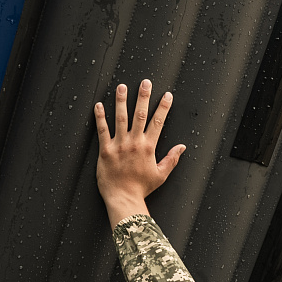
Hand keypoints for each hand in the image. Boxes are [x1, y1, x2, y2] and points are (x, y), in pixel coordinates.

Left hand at [94, 79, 185, 226]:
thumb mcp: (160, 175)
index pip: (158, 122)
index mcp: (148, 147)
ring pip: (120, 118)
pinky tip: (99, 105)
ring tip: (122, 87)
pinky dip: (100, 117)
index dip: (163, 107)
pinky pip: (102, 131)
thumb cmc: (141, 188)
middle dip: (143, 97)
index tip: (166, 95)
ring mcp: (119, 145)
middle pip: (140, 114)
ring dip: (121, 101)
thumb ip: (171, 159)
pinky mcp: (105, 151)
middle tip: (145, 82)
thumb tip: (182, 147)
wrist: (123, 199)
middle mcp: (134, 143)